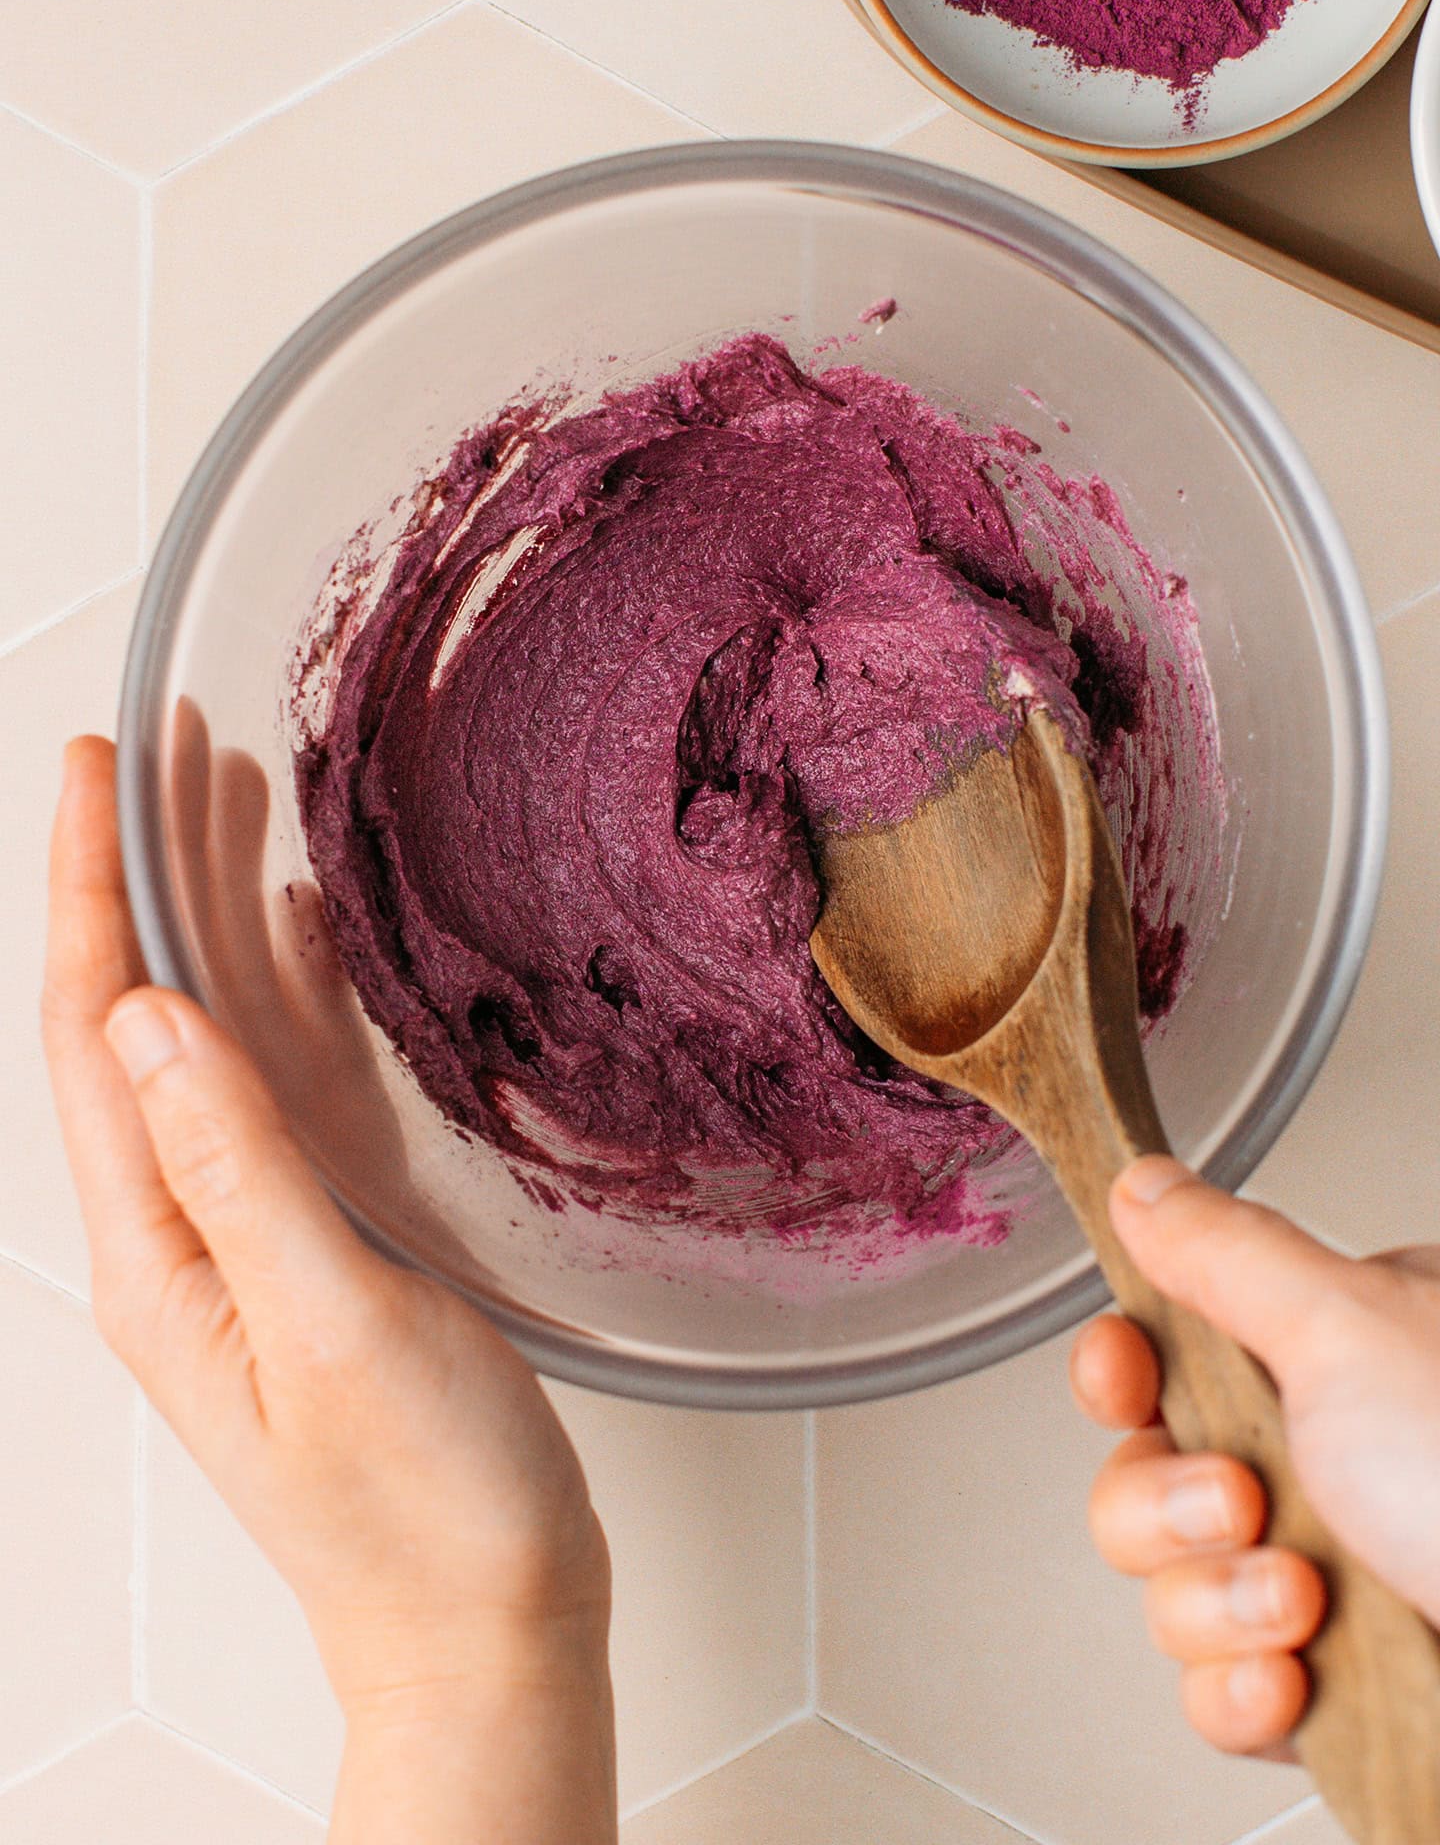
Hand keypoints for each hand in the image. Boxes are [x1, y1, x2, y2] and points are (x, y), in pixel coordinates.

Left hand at [41, 737, 617, 1844]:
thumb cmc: (416, 1507)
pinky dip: (282, 997)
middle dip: (132, 877)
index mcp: (158, 1255)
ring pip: (207, 1043)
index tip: (95, 771)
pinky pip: (279, 1090)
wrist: (483, 1622)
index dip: (84, 891)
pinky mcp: (319, 1241)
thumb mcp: (329, 1322)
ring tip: (221, 808)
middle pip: (134, 1021)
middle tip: (158, 755)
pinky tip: (301, 944)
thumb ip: (239, 1165)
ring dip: (207, 921)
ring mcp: (248, 1235)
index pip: (91, 1036)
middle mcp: (183, 1234)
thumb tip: (150, 1016)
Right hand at [1071, 1156, 1439, 1759]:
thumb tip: (1147, 1185)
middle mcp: (1333, 1458)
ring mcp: (1333, 1574)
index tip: (1127, 1375)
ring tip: (1303, 1604)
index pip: (1174, 1341)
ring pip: (1173, 1583)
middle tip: (1247, 1501)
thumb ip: (1228, 1252)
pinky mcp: (1335, 1689)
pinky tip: (1293, 1678)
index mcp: (1343, 1354)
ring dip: (1219, 1602)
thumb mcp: (1354, 1331)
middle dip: (1171, 1502)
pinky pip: (1216, 1690)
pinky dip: (1242, 1690)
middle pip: (1148, 1467)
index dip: (1123, 1365)